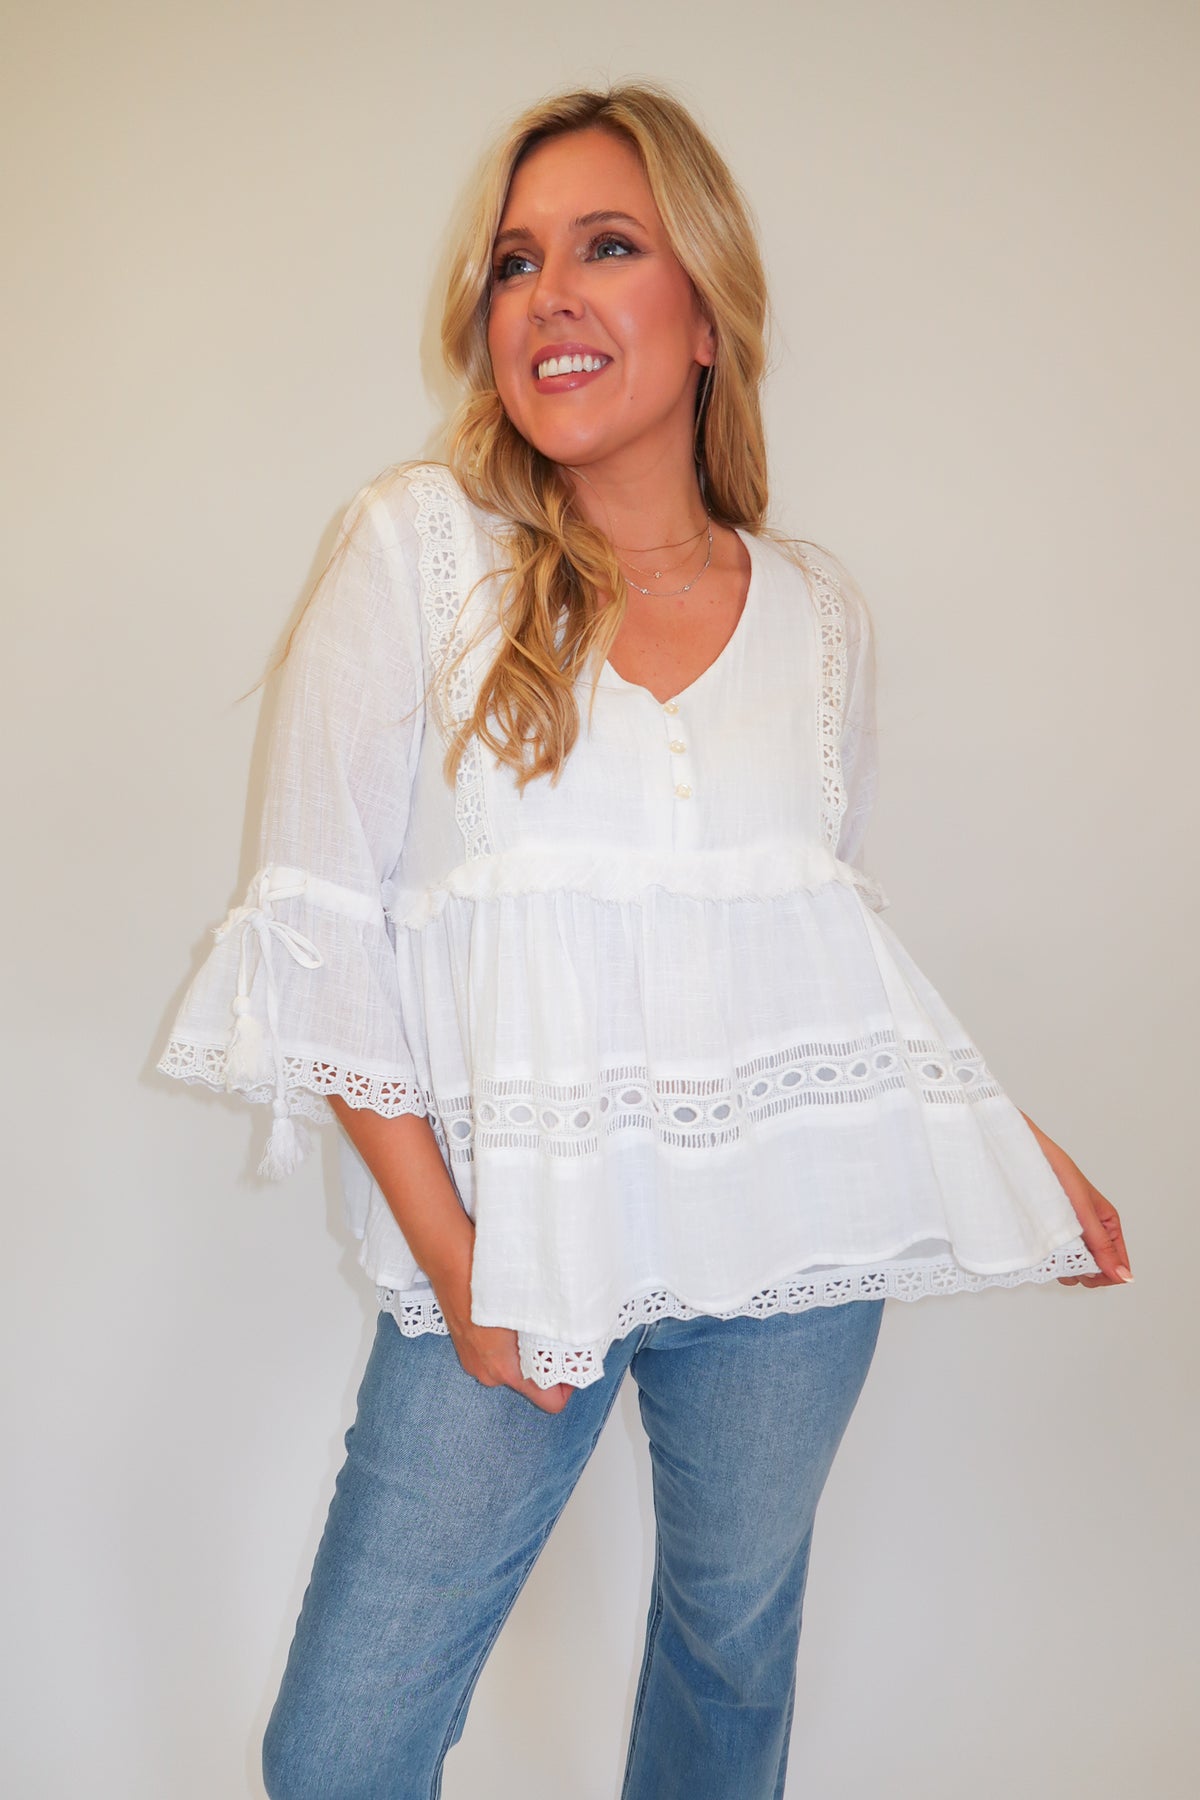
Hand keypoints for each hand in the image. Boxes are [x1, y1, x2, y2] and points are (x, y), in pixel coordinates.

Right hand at [436, 1270, 573, 1413]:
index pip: (551, 1401)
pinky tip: (516, 1319)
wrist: (447, 1260)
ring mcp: (474, 1362)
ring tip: (539, 1325)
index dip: (570, 1384)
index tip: (577, 1362)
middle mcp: (487, 1373)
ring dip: (529, 1352)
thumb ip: (550, 1334)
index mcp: (503, 1369)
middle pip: (533, 1384)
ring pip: (515, 1368)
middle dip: (549, 1365)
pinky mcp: (467, 1348)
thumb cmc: (481, 1281)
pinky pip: (498, 1357)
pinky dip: (512, 1345)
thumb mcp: (525, 1309)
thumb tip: (576, 1345)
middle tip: (563, 1339)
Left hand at [1021, 1113, 1132, 1288]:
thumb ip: (1102, 1244)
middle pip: (1094, 1271)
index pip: (1117, 1265)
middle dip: (1080, 1272)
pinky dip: (1048, 1258)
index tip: (1083, 1272)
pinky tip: (1039, 1246)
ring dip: (1062, 1266)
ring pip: (1073, 1267)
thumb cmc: (1055, 1169)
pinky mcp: (1050, 1231)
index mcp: (1107, 1222)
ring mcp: (1070, 1232)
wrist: (1021, 1151)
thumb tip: (1125, 1277)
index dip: (1102, 1275)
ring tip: (1048, 1247)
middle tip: (1062, 1257)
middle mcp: (1091, 1229)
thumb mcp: (1082, 1211)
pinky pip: (1055, 1257)